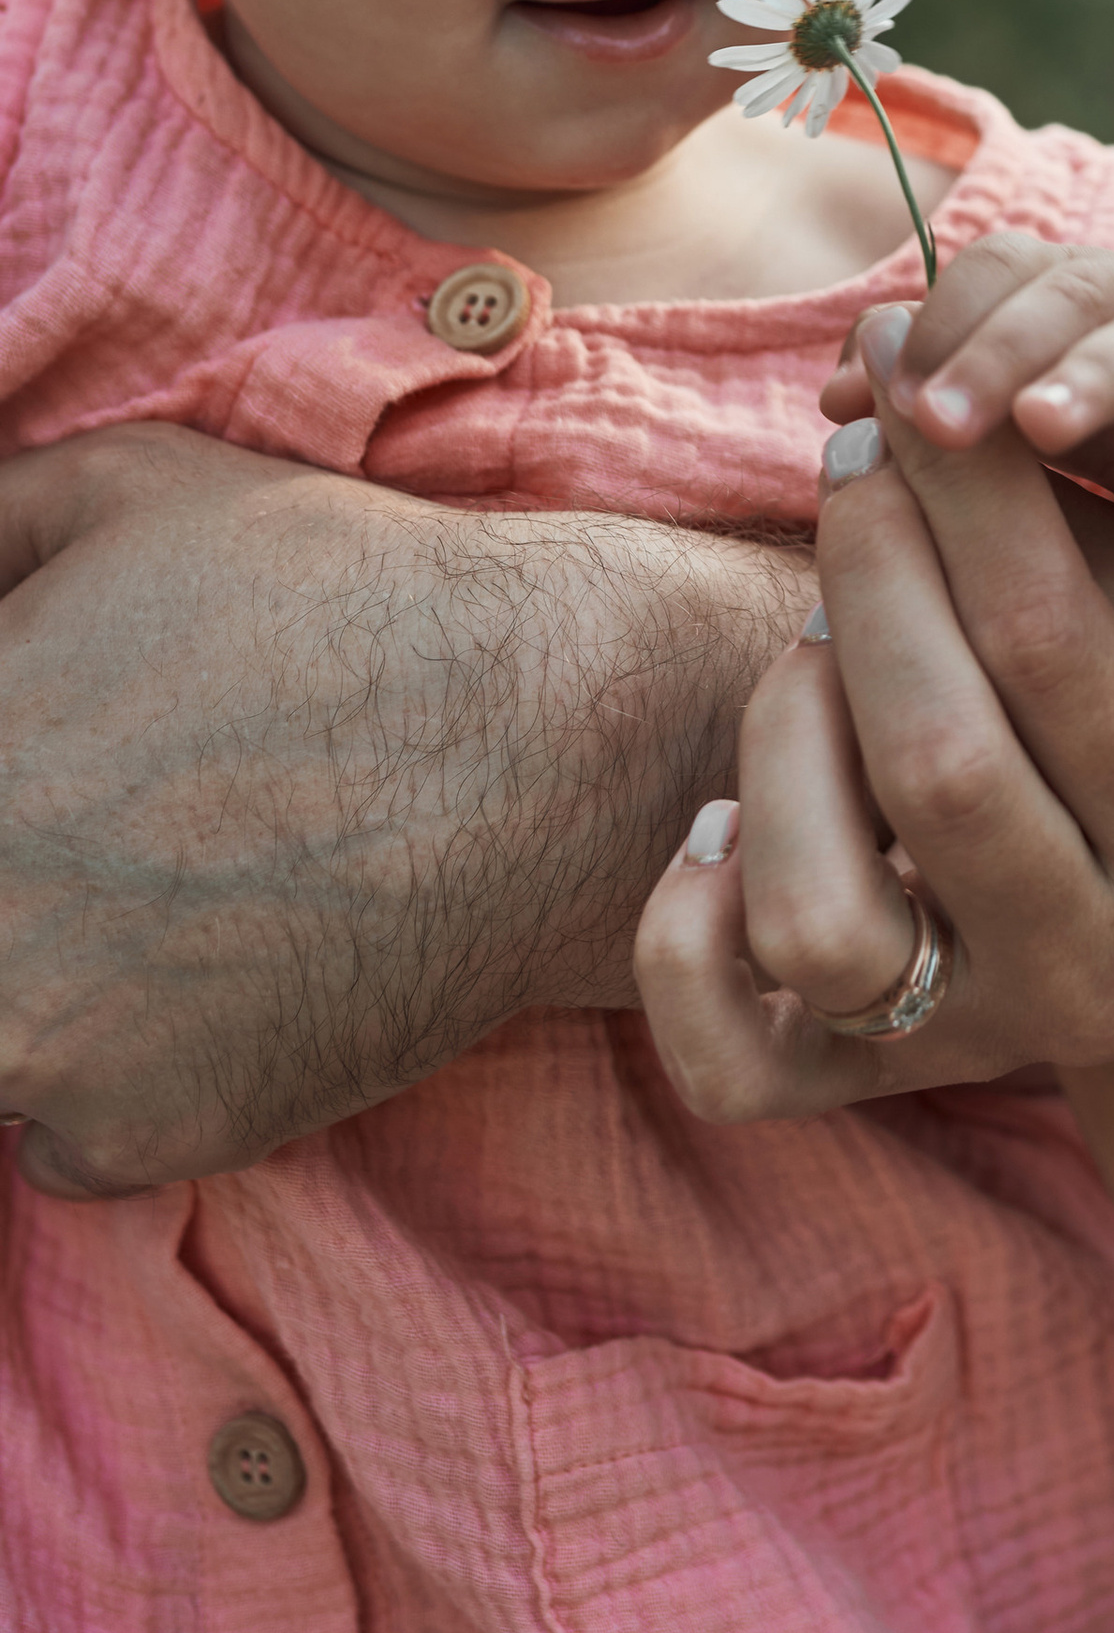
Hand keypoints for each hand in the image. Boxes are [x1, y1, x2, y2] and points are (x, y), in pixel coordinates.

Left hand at [0, 423, 800, 1194]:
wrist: (542, 743)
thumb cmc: (334, 594)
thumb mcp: (116, 490)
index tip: (34, 792)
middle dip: (14, 891)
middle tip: (103, 850)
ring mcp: (21, 1049)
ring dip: (28, 987)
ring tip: (151, 896)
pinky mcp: (127, 1143)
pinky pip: (57, 1130)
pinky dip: (107, 1074)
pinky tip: (217, 971)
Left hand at [635, 371, 1113, 1121]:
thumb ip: (1061, 510)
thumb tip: (894, 369)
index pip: (1047, 636)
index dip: (951, 487)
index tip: (895, 370)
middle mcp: (1113, 970)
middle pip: (934, 763)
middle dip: (867, 580)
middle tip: (852, 475)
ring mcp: (987, 1044)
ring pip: (819, 920)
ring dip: (784, 744)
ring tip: (814, 654)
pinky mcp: (871, 1094)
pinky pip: (729, 1062)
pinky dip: (684, 937)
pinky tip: (720, 824)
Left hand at [819, 230, 1113, 551]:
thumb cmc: (1077, 430)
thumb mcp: (995, 415)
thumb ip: (918, 398)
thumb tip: (837, 403)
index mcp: (1048, 292)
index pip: (990, 270)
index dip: (936, 323)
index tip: (878, 401)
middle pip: (1062, 294)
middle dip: (995, 350)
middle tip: (938, 421)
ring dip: (1090, 378)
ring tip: (1039, 427)